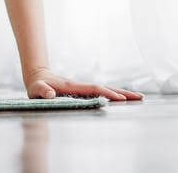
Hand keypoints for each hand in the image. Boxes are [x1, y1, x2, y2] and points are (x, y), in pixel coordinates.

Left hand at [24, 67, 143, 101]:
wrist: (38, 77)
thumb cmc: (37, 85)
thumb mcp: (36, 89)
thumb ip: (43, 91)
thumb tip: (51, 94)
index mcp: (73, 87)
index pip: (94, 89)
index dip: (107, 94)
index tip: (121, 99)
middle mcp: (82, 86)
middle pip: (106, 88)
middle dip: (123, 93)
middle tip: (141, 98)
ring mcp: (84, 88)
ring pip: (106, 90)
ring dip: (122, 94)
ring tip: (140, 99)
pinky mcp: (84, 92)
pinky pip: (102, 93)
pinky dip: (115, 96)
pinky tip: (124, 101)